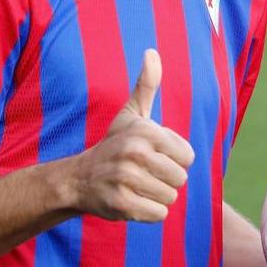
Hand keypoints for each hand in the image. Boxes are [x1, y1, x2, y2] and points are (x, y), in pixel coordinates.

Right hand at [67, 50, 194, 221]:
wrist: (78, 178)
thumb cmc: (114, 145)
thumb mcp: (131, 114)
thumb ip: (146, 84)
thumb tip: (152, 51)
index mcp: (145, 131)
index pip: (188, 156)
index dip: (174, 160)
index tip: (153, 156)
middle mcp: (134, 153)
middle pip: (181, 179)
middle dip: (166, 181)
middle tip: (144, 174)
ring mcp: (126, 179)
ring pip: (170, 198)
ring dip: (157, 197)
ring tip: (137, 186)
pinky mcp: (120, 204)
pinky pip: (159, 215)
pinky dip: (150, 212)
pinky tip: (133, 201)